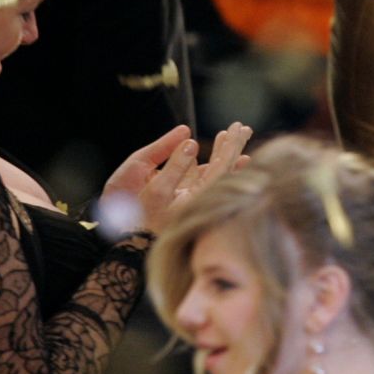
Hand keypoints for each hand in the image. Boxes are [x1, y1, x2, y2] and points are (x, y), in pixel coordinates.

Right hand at [102, 122, 252, 234]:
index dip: (231, 146)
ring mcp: (194, 201)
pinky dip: (203, 162)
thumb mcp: (156, 192)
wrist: (129, 245)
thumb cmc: (139, 220)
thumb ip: (176, 166)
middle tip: (245, 127)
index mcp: (200, 199)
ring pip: (213, 173)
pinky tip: (202, 152)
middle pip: (224, 169)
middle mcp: (202, 201)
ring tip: (227, 134)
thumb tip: (192, 142)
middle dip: (233, 147)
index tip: (239, 127)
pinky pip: (200, 178)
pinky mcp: (184, 201)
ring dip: (220, 153)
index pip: (222, 168)